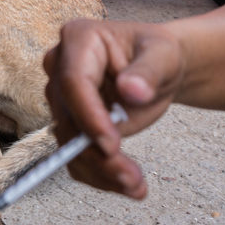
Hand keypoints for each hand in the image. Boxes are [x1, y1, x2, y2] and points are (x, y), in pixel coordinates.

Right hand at [42, 19, 185, 199]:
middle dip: (97, 153)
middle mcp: (61, 67)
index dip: (89, 116)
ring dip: (100, 171)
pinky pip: (75, 156)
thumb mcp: (163, 56)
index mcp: (79, 39)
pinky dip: (99, 176)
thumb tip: (131, 90)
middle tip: (131, 177)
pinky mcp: (69, 123)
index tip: (112, 145)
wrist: (157, 70)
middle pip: (68, 118)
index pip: (73, 82)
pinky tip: (127, 185)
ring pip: (69, 143)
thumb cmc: (158, 54)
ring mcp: (61, 97)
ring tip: (136, 185)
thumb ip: (148, 72)